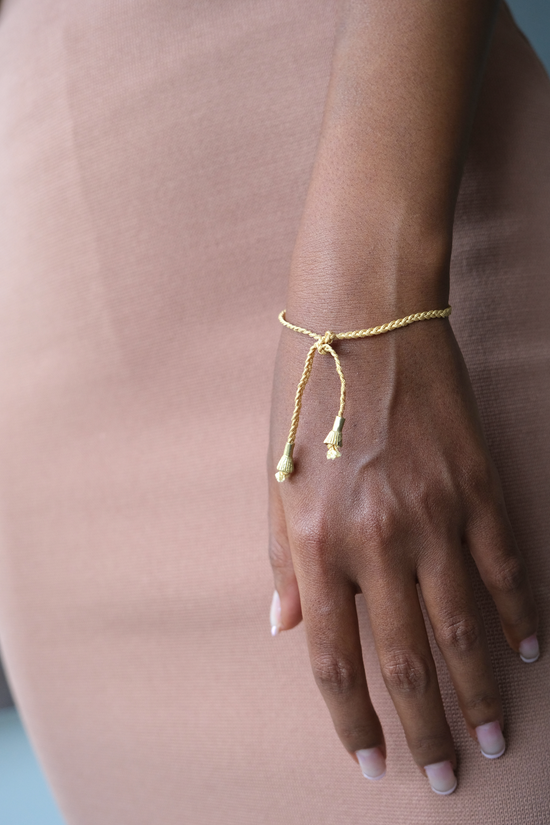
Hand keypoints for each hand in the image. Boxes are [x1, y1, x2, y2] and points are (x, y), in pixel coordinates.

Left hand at [267, 312, 537, 793]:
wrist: (361, 319)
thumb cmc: (304, 399)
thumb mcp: (273, 479)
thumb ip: (279, 559)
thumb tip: (284, 626)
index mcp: (315, 541)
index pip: (334, 658)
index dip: (353, 720)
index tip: (370, 761)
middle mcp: (375, 538)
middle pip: (405, 660)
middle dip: (425, 729)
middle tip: (446, 776)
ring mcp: (433, 514)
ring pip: (463, 627)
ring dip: (479, 691)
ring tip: (491, 736)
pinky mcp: (476, 485)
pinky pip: (504, 566)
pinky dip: (516, 614)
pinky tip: (525, 650)